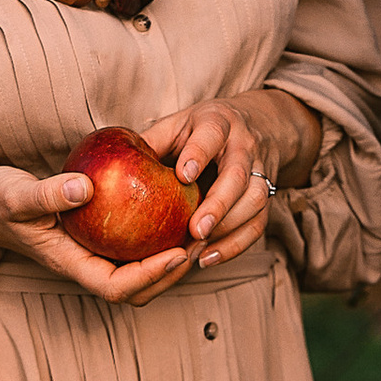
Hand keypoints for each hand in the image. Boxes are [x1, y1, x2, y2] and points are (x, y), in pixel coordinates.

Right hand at [0, 158, 198, 301]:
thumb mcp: (16, 195)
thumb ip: (47, 194)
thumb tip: (85, 188)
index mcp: (71, 264)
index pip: (117, 286)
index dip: (150, 276)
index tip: (177, 253)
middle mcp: (87, 265)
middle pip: (139, 289)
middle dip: (173, 273)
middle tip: (200, 240)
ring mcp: (94, 255)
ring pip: (141, 272)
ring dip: (172, 259)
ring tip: (198, 229)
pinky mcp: (99, 240)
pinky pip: (135, 247)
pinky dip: (158, 237)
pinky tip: (176, 209)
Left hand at [143, 90, 323, 269]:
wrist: (257, 125)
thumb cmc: (202, 130)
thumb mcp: (177, 125)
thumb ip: (151, 143)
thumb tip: (114, 166)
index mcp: (218, 121)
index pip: (212, 134)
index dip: (199, 153)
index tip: (184, 175)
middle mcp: (244, 145)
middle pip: (238, 175)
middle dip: (218, 204)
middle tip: (195, 230)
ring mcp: (260, 171)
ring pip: (254, 201)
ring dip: (228, 228)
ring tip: (198, 249)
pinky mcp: (266, 197)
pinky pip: (258, 224)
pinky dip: (235, 245)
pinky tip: (208, 258)